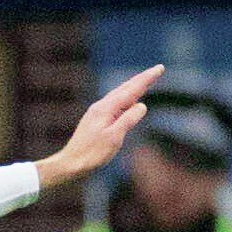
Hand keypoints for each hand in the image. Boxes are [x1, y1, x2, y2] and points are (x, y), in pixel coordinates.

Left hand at [34, 65, 164, 190]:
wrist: (71, 163)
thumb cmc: (92, 153)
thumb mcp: (114, 138)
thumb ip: (128, 120)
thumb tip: (142, 105)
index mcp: (106, 108)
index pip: (132, 90)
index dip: (147, 79)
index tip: (160, 68)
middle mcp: (101, 106)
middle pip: (125, 88)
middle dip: (142, 79)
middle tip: (158, 69)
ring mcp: (97, 112)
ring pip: (119, 94)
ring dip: (133, 86)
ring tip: (145, 80)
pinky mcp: (96, 119)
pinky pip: (115, 102)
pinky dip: (125, 96)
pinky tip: (126, 100)